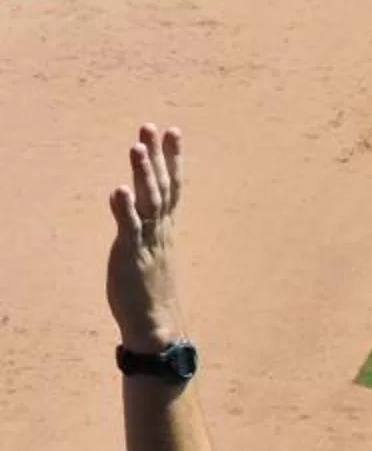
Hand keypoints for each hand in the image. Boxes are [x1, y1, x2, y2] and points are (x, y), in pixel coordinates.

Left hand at [107, 124, 186, 351]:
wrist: (155, 324)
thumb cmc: (151, 291)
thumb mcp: (151, 253)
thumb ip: (146, 229)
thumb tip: (138, 211)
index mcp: (165, 228)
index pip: (172, 186)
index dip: (173, 159)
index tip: (172, 132)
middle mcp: (160, 230)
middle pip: (162, 186)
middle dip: (158, 156)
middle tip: (151, 127)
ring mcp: (148, 241)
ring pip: (149, 201)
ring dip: (143, 174)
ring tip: (136, 147)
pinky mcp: (133, 255)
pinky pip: (130, 228)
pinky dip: (125, 208)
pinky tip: (119, 190)